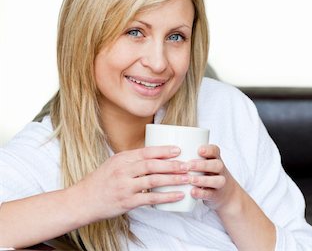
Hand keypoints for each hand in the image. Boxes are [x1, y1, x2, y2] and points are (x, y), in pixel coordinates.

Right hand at [72, 146, 188, 222]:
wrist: (82, 201)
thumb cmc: (101, 181)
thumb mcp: (114, 164)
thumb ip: (132, 159)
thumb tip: (156, 154)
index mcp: (122, 159)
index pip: (146, 152)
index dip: (164, 150)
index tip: (179, 150)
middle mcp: (123, 171)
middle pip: (152, 165)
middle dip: (172, 164)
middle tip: (188, 165)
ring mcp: (125, 187)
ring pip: (154, 181)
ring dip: (173, 179)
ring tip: (187, 178)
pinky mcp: (127, 202)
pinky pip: (151, 199)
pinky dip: (166, 197)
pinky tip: (178, 195)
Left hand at [189, 145, 241, 212]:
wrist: (226, 193)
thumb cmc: (209, 173)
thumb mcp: (205, 162)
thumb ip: (192, 156)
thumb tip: (169, 149)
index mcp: (215, 158)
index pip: (215, 151)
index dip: (208, 150)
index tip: (199, 150)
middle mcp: (220, 170)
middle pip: (217, 165)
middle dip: (202, 165)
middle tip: (188, 166)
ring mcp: (220, 183)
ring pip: (217, 180)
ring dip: (203, 180)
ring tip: (190, 179)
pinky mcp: (216, 195)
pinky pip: (210, 194)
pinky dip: (201, 193)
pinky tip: (192, 192)